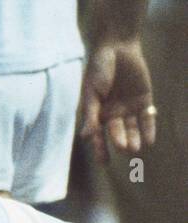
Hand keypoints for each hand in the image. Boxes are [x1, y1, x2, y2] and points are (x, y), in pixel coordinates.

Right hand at [80, 41, 155, 162]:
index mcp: (97, 114)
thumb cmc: (99, 69)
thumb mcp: (91, 93)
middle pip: (117, 133)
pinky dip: (148, 129)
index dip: (100, 150)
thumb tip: (85, 137)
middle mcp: (112, 114)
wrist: (117, 47)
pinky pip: (147, 118)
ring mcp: (128, 107)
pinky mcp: (144, 99)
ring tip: (136, 148)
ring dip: (134, 138)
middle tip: (124, 148)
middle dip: (120, 141)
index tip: (104, 163)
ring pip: (132, 128)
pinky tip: (149, 140)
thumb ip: (90, 115)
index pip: (98, 136)